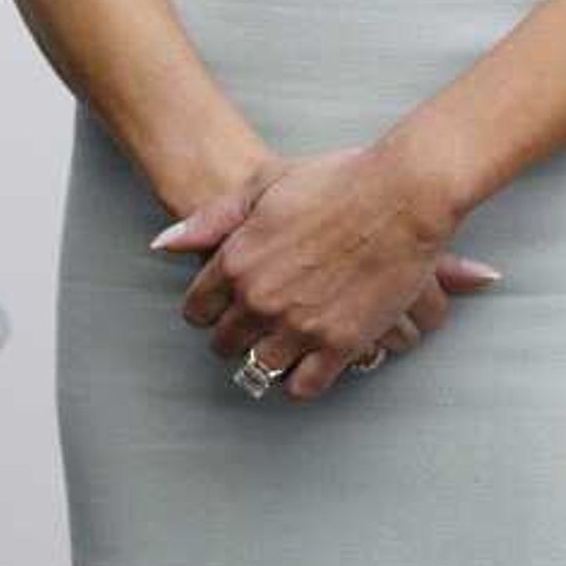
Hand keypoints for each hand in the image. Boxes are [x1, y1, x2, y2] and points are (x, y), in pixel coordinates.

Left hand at [159, 145, 500, 399]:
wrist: (401, 195)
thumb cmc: (337, 180)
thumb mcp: (264, 184)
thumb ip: (212, 219)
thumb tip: (165, 242)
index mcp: (236, 260)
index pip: (198, 307)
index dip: (206, 310)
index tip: (215, 310)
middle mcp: (259, 299)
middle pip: (225, 343)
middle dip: (231, 338)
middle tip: (245, 332)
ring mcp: (298, 325)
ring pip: (259, 369)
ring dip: (265, 361)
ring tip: (276, 349)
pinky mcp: (339, 345)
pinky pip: (303, 386)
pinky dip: (302, 380)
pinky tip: (307, 364)